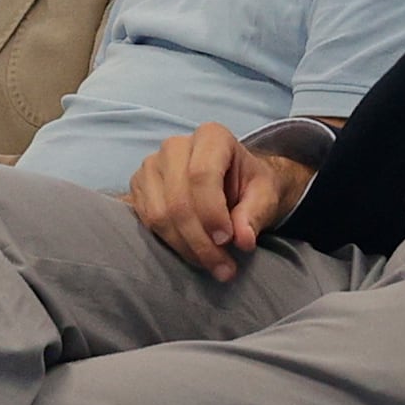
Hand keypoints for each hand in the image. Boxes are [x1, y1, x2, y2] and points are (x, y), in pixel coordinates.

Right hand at [128, 122, 305, 277]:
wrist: (234, 183)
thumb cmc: (251, 186)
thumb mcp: (265, 196)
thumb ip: (255, 214)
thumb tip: (243, 240)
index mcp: (211, 137)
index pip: (202, 174)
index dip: (212, 213)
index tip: (228, 241)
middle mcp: (175, 146)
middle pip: (178, 200)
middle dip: (200, 241)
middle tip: (223, 267)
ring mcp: (152, 165)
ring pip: (160, 214)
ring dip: (186, 247)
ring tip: (213, 266)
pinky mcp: (139, 186)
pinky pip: (147, 221)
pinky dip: (171, 243)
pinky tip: (194, 254)